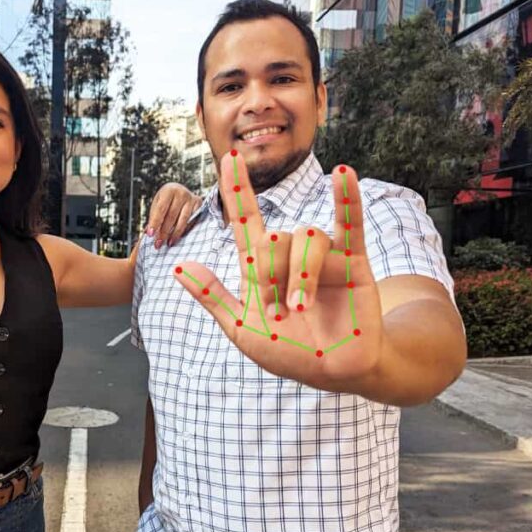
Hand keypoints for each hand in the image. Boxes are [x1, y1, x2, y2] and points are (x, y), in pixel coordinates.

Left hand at [145, 183, 203, 248]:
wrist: (180, 192)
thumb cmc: (166, 200)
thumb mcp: (157, 204)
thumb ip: (154, 217)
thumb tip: (149, 233)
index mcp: (168, 190)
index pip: (160, 209)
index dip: (155, 222)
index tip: (150, 234)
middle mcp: (181, 192)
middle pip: (172, 216)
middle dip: (164, 232)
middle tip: (158, 244)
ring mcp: (191, 198)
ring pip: (183, 220)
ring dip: (175, 234)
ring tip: (168, 243)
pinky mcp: (199, 205)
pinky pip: (192, 221)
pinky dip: (185, 230)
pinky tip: (179, 237)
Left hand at [173, 152, 385, 390]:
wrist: (331, 373)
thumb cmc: (287, 352)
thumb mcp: (241, 328)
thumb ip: (213, 296)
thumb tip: (179, 267)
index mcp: (260, 267)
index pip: (245, 220)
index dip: (237, 190)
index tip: (229, 158)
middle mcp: (290, 254)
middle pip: (273, 238)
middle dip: (272, 275)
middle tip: (280, 312)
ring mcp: (322, 256)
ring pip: (306, 239)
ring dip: (301, 274)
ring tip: (301, 308)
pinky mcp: (352, 262)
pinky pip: (349, 224)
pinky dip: (347, 198)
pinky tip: (342, 175)